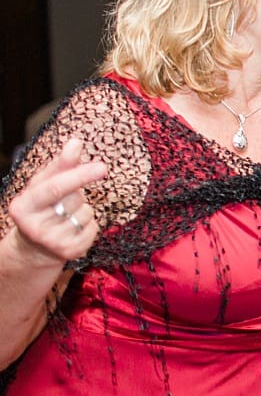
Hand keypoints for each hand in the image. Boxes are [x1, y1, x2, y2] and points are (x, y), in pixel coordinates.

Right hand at [6, 138, 107, 266]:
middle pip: (75, 198)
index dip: (79, 175)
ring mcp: (52, 242)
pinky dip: (90, 224)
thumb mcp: (43, 184)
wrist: (35, 248)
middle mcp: (34, 226)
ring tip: (65, 217)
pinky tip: (73, 229)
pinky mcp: (70, 252)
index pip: (55, 188)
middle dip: (77, 193)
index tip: (102, 167)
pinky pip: (94, 227)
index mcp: (22, 206)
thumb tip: (76, 142)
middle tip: (66, 200)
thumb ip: (60, 165)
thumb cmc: (41, 207)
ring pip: (87, 213)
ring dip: (83, 210)